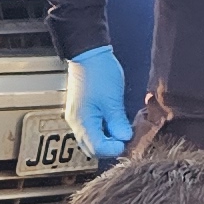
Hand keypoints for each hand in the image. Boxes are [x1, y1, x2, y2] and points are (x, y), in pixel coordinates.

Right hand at [64, 44, 132, 160]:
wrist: (88, 54)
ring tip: (121, 131)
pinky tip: (113, 124)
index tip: (127, 141)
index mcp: (83, 122)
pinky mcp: (80, 113)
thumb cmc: (100, 74)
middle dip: (109, 148)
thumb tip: (124, 138)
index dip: (114, 149)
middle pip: (91, 148)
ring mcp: (76, 119)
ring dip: (105, 141)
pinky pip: (90, 131)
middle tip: (125, 140)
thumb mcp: (113, 100)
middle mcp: (76, 124)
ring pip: (90, 141)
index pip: (97, 148)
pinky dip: (101, 133)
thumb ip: (118, 122)